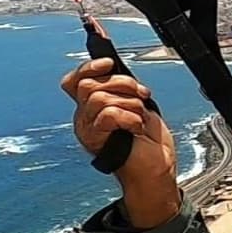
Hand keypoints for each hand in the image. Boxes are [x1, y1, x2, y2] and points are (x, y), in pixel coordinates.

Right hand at [60, 55, 181, 227]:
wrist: (156, 169)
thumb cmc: (148, 141)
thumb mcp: (136, 103)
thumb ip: (121, 86)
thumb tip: (114, 63)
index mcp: (91, 106)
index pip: (75, 80)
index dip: (89, 67)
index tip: (109, 64)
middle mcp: (84, 117)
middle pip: (88, 84)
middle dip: (123, 83)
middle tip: (141, 95)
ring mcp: (87, 129)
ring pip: (98, 97)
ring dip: (129, 102)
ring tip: (139, 116)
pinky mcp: (95, 139)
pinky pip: (107, 114)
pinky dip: (129, 117)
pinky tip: (136, 127)